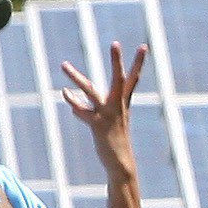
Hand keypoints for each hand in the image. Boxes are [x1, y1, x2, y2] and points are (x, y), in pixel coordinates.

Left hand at [60, 41, 147, 174]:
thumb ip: (88, 109)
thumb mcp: (106, 122)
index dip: (139, 62)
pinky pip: (81, 111)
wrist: (121, 163)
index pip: (133, 79)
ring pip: (91, 91)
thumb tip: (73, 105)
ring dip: (75, 78)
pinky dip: (73, 102)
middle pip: (119, 79)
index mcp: (123, 103)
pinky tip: (66, 94)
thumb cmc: (114, 142)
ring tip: (62, 65)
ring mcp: (108, 114)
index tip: (144, 46)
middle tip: (115, 43)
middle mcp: (118, 105)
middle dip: (117, 61)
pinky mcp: (97, 124)